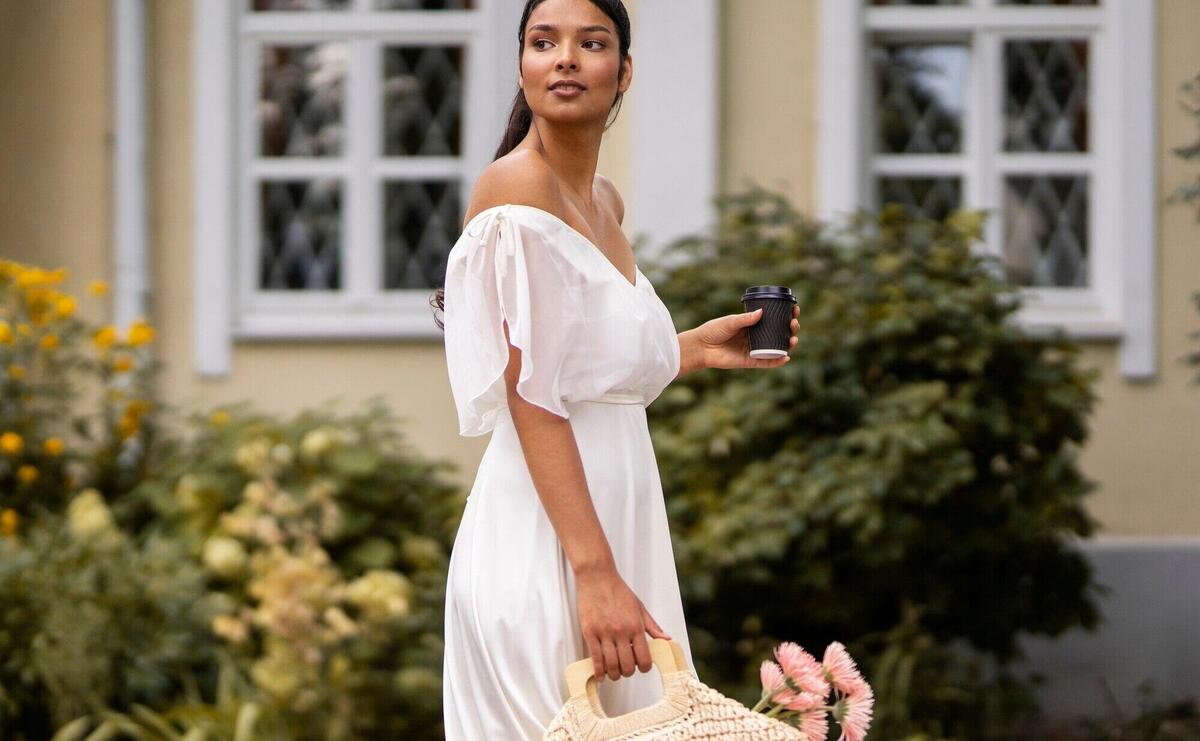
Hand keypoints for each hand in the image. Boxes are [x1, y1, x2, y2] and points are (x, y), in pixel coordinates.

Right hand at [574, 566, 671, 681]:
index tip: (641, 667)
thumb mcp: (640, 607)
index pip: (644, 658)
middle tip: (626, 670)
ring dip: (614, 674)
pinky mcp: (590, 633)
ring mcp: (604, 633)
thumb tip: (666, 639)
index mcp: (636, 626)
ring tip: (614, 673)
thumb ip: (653, 626)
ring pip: (611, 665)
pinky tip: (600, 675)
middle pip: (627, 666)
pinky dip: (598, 671)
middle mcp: (621, 632)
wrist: (597, 577)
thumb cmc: (618, 591)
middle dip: (628, 672)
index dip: (644, 668)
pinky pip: (595, 659)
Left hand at [694, 304, 798, 369]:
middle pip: (779, 333)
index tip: (795, 309)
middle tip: (794, 323)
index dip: (786, 315)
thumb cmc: (713, 331)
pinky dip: (778, 361)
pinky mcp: (750, 362)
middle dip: (791, 328)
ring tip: (794, 339)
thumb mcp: (730, 321)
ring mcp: (754, 349)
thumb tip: (762, 312)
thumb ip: (745, 318)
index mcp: (753, 324)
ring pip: (776, 348)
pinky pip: (767, 363)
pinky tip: (786, 357)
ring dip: (788, 344)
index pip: (774, 319)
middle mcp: (756, 337)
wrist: (701, 347)